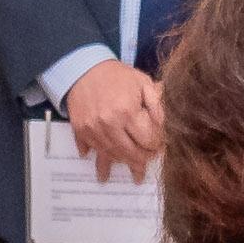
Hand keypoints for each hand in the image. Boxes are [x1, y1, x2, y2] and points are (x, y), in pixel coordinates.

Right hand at [67, 58, 167, 174]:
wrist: (83, 68)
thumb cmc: (117, 75)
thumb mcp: (143, 83)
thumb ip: (156, 106)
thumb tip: (163, 129)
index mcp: (128, 111)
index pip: (148, 140)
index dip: (157, 146)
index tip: (161, 148)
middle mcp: (109, 124)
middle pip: (131, 153)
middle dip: (143, 161)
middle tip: (149, 164)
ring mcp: (93, 129)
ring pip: (112, 155)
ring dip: (125, 164)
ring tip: (135, 174)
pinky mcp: (80, 130)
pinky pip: (93, 150)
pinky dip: (100, 160)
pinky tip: (105, 170)